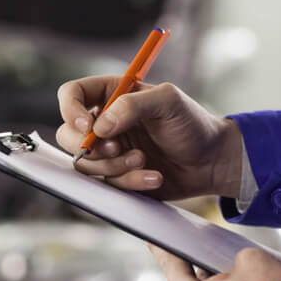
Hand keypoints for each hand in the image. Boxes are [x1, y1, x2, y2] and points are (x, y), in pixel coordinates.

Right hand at [56, 76, 243, 199]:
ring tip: (144, 160)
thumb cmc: (193, 124)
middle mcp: (105, 122)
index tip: (88, 126)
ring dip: (114, 167)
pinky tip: (154, 176)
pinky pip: (107, 185)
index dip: (70, 110)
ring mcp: (109, 151)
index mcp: (112, 95)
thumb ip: (132, 106)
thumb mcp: (168, 102)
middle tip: (116, 148)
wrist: (212, 161)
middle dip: (91, 147)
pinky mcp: (118, 176)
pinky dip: (130, 182)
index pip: (72, 95)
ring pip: (85, 165)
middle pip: (68, 135)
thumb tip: (99, 127)